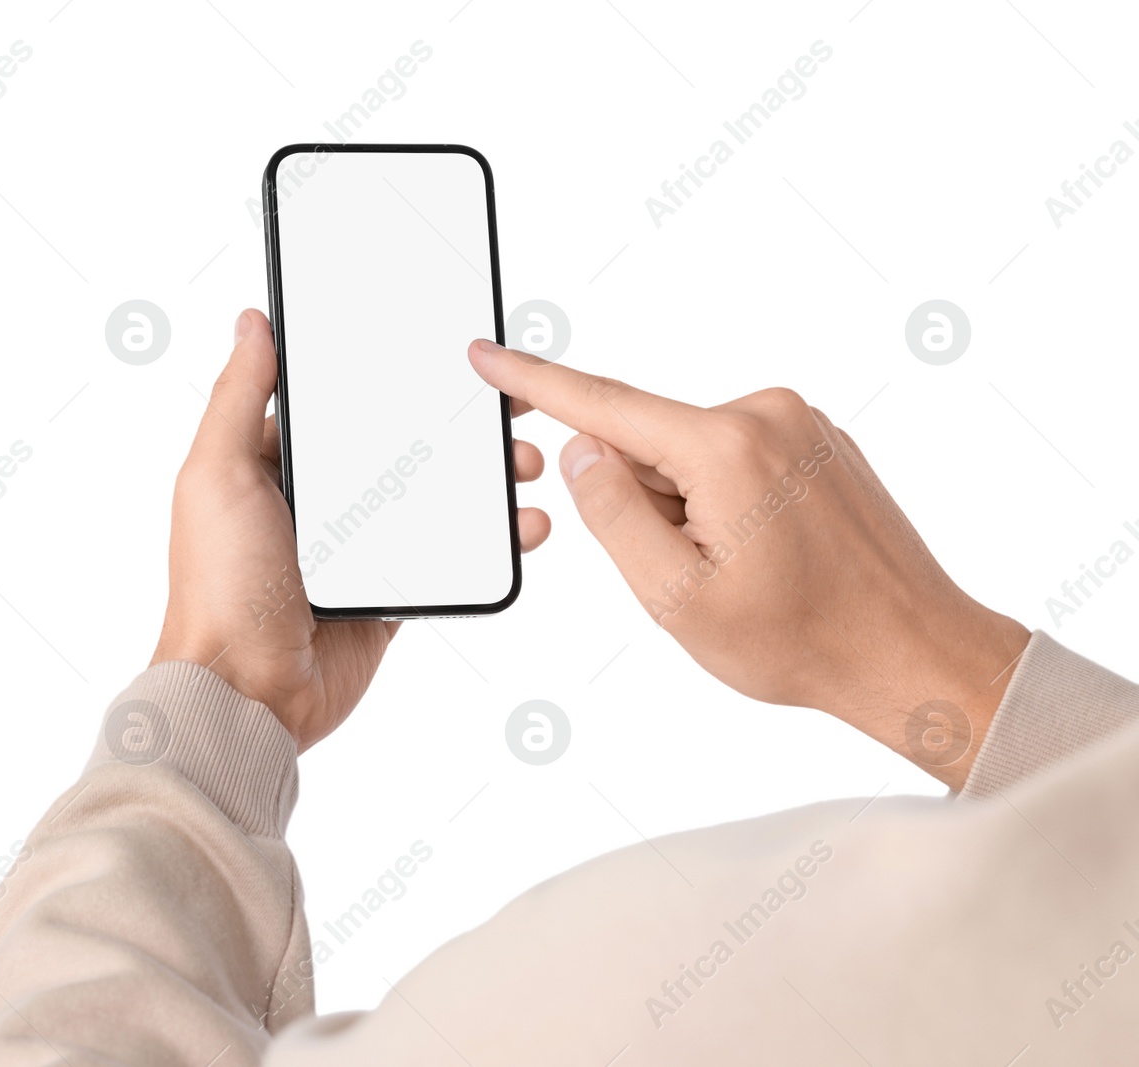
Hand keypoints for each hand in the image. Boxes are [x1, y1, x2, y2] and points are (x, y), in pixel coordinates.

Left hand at [151, 311, 549, 750]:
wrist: (246, 693)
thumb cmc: (218, 585)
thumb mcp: (217, 474)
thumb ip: (239, 395)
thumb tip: (253, 321)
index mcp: (271, 465)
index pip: (340, 405)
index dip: (390, 377)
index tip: (444, 354)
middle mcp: (315, 502)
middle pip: (399, 446)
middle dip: (455, 426)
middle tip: (506, 410)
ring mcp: (355, 549)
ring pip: (432, 497)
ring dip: (483, 479)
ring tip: (524, 465)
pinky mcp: (387, 594)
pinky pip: (446, 555)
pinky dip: (487, 539)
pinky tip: (522, 523)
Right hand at [467, 339, 1027, 789]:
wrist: (913, 653)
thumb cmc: (802, 639)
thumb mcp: (676, 595)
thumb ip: (613, 513)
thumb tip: (580, 450)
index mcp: (725, 446)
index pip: (602, 405)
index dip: (534, 384)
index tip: (487, 356)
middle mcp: (766, 413)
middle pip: (649, 441)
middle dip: (647, 502)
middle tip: (701, 573)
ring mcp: (800, 422)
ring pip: (691, 454)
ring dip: (689, 508)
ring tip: (745, 570)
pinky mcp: (819, 440)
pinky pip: (734, 458)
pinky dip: (726, 502)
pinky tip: (769, 553)